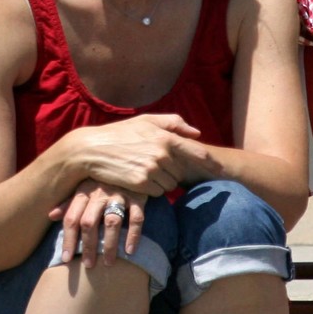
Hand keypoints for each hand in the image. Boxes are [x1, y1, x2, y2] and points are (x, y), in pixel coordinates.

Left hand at [50, 182, 148, 265]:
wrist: (129, 155)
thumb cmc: (102, 177)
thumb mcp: (84, 185)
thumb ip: (69, 202)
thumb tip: (50, 215)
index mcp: (84, 191)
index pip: (72, 219)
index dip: (68, 239)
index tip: (66, 259)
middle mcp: (100, 193)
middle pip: (90, 223)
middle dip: (88, 246)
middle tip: (88, 265)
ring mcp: (120, 194)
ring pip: (112, 222)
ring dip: (109, 245)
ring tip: (108, 263)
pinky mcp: (138, 196)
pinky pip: (137, 218)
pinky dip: (134, 235)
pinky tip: (130, 251)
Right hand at [79, 113, 208, 197]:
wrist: (91, 150)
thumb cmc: (120, 134)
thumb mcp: (145, 121)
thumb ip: (173, 123)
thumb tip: (197, 133)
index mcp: (165, 137)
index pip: (197, 153)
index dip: (210, 162)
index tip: (221, 169)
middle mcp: (162, 154)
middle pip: (180, 172)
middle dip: (172, 171)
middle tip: (154, 165)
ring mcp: (152, 170)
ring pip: (170, 184)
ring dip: (161, 181)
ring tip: (143, 170)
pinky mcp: (141, 184)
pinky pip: (157, 192)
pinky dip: (151, 189)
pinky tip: (137, 179)